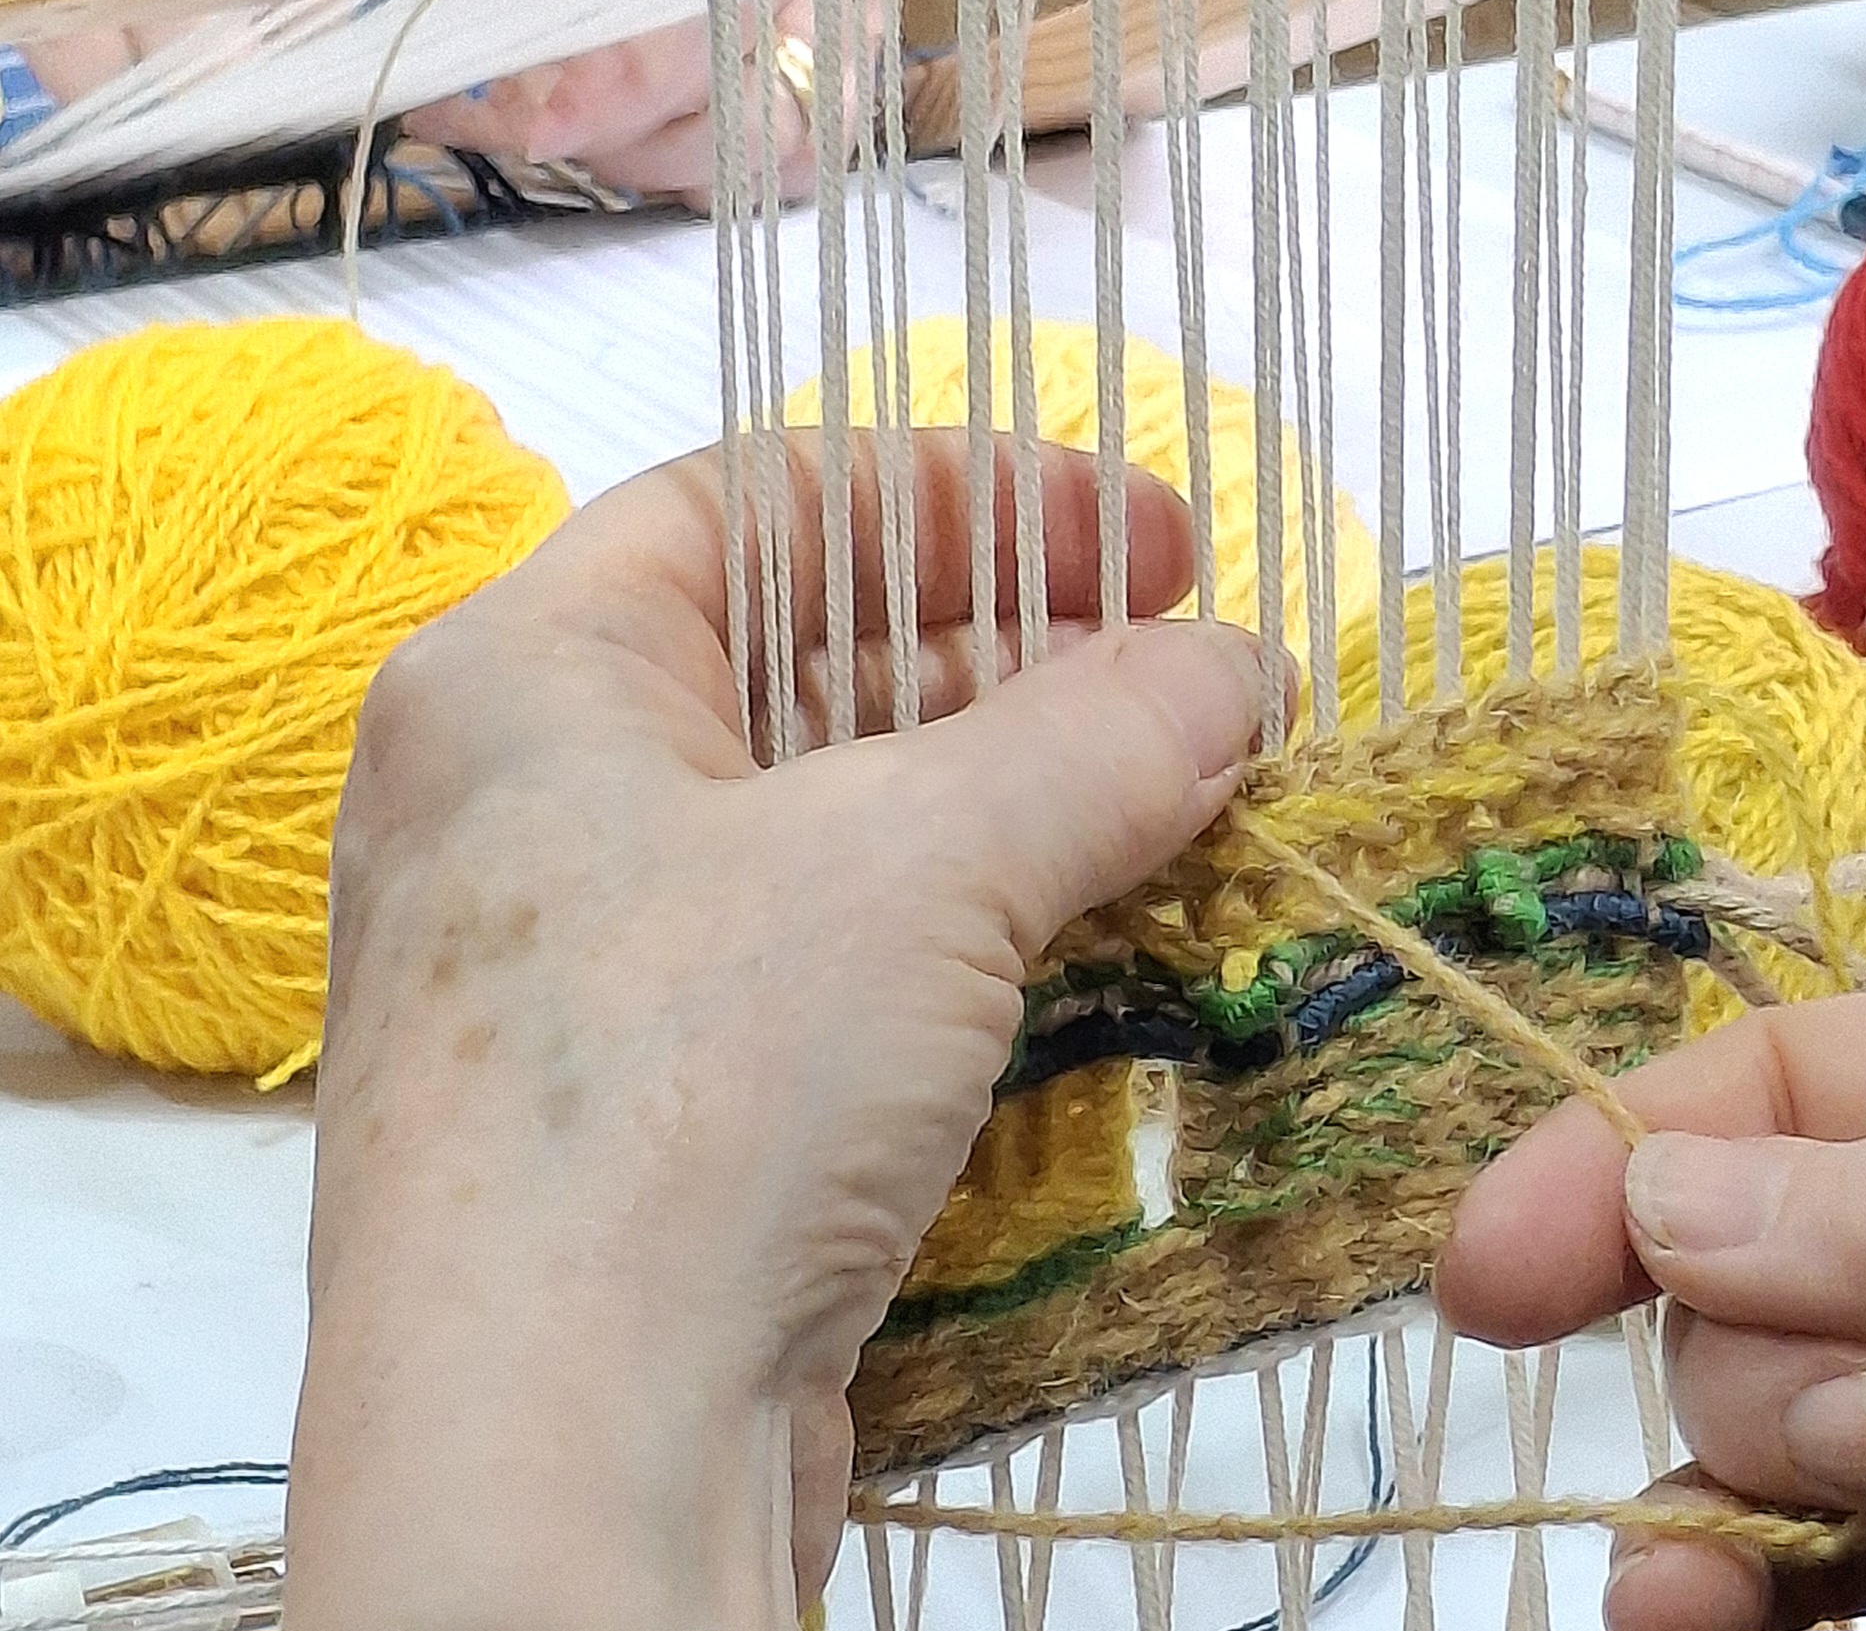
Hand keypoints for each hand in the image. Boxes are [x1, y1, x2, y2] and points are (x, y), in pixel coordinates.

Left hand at [286, 430, 1272, 1628]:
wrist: (560, 1469)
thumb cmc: (694, 1093)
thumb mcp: (926, 864)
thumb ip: (1099, 738)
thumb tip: (1236, 672)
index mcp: (530, 672)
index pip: (770, 498)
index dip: (977, 494)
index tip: (1155, 539)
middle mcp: (532, 796)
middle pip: (811, 654)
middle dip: (1022, 658)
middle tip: (1195, 678)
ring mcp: (586, 958)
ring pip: (833, 816)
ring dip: (1016, 799)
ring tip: (1188, 797)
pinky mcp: (655, 1099)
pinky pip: (828, 951)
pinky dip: (964, 924)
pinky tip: (1100, 927)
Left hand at [418, 0, 867, 205]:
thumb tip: (493, 11)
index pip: (696, 28)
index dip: (596, 97)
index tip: (499, 115)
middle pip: (745, 118)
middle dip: (618, 142)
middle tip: (509, 111)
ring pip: (783, 151)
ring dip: (665, 162)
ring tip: (563, 119)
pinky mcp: (854, 33)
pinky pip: (809, 147)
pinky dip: (723, 167)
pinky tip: (638, 135)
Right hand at [1436, 979, 1865, 1629]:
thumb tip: (1649, 1199)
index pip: (1785, 1092)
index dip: (1621, 1157)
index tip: (1488, 1273)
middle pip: (1760, 1282)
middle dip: (1759, 1368)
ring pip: (1780, 1452)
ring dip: (1714, 1510)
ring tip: (1704, 1593)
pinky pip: (1850, 1605)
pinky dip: (1756, 1617)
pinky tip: (1707, 1630)